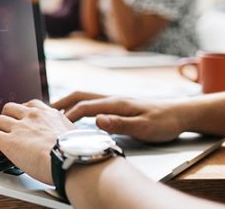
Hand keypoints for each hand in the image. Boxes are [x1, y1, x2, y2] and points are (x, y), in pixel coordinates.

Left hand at [0, 100, 74, 184]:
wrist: (72, 160)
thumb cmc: (78, 154)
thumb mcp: (75, 136)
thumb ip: (65, 134)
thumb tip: (68, 142)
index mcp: (49, 114)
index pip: (31, 104)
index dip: (23, 112)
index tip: (22, 121)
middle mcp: (32, 116)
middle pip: (10, 108)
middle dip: (6, 119)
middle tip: (7, 131)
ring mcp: (19, 127)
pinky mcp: (9, 141)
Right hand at [52, 91, 185, 142]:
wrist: (180, 114)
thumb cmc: (164, 122)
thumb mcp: (144, 127)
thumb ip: (120, 123)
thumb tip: (97, 120)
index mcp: (115, 103)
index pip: (84, 107)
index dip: (68, 115)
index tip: (54, 126)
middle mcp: (111, 99)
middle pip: (79, 96)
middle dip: (61, 103)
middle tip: (44, 112)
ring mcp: (114, 101)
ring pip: (84, 98)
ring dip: (68, 103)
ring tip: (54, 112)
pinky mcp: (117, 105)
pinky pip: (92, 102)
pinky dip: (78, 106)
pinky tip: (77, 114)